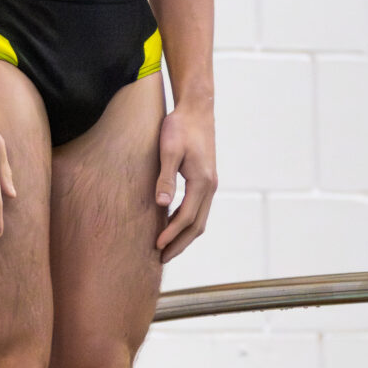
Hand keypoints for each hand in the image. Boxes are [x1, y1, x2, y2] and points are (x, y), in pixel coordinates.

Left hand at [154, 104, 216, 263]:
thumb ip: (166, 177)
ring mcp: (210, 183)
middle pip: (197, 225)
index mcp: (202, 182)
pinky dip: (187, 222)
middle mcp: (210, 186)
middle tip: (161, 258)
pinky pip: (198, 208)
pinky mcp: (205, 179)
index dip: (172, 235)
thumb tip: (162, 204)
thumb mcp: (169, 150)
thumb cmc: (180, 126)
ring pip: (200, 219)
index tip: (157, 247)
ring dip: (184, 235)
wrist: (196, 108)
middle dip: (180, 243)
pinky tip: (171, 223)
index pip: (187, 218)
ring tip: (166, 247)